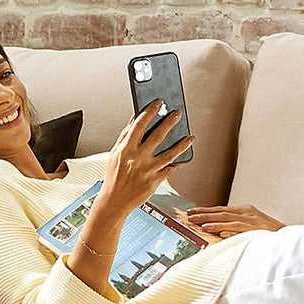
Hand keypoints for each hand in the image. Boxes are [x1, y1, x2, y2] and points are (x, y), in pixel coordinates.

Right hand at [100, 99, 194, 216]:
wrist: (114, 201)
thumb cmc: (113, 177)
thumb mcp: (113, 154)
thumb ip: (124, 136)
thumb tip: (133, 120)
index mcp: (126, 149)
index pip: (139, 125)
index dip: (150, 112)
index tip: (158, 103)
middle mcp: (138, 158)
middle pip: (157, 136)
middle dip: (169, 123)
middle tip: (177, 114)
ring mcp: (148, 170)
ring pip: (169, 154)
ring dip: (182, 144)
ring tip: (190, 137)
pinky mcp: (154, 181)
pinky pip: (169, 170)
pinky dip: (176, 164)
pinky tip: (182, 159)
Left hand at [185, 204, 284, 237]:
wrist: (289, 238)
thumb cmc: (269, 235)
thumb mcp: (250, 227)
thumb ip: (235, 227)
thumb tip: (218, 230)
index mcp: (245, 211)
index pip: (221, 210)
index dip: (206, 211)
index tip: (192, 213)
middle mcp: (247, 213)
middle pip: (221, 212)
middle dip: (203, 215)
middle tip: (189, 217)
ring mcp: (251, 221)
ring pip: (227, 220)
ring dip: (211, 222)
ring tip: (198, 225)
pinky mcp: (256, 229)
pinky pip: (238, 229)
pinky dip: (227, 229)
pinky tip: (216, 231)